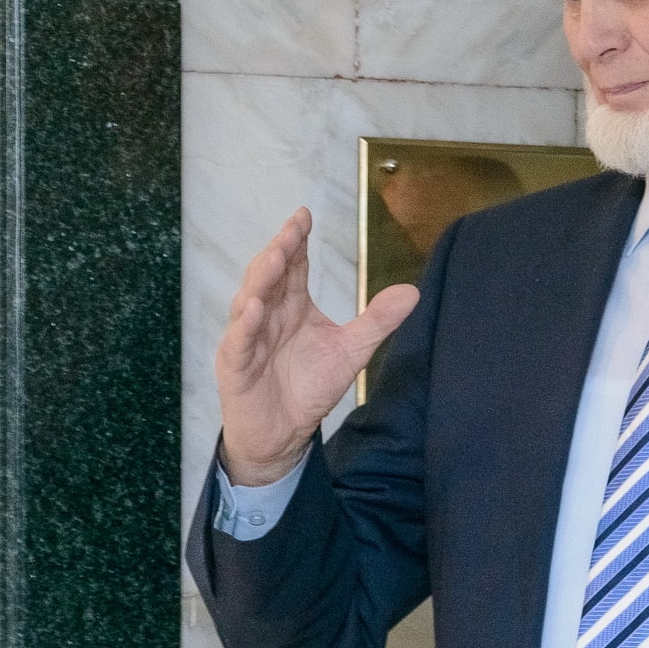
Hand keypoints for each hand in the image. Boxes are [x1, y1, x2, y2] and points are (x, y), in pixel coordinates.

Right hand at [214, 208, 420, 484]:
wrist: (284, 432)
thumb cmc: (308, 386)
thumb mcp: (351, 351)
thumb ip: (377, 321)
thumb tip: (413, 291)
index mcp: (291, 305)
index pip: (293, 266)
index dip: (296, 240)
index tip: (305, 215)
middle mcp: (266, 314)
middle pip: (270, 275)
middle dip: (280, 250)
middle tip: (293, 229)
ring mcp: (247, 337)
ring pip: (249, 301)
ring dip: (261, 279)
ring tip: (275, 256)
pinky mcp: (235, 364)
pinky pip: (239, 341)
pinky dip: (245, 325)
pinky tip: (253, 308)